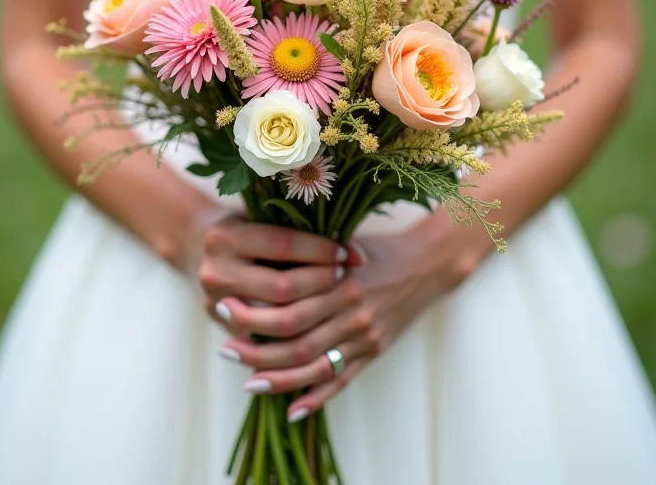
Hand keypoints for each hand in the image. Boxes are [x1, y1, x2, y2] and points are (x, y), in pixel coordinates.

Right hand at [189, 217, 350, 336]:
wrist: (196, 248)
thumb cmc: (242, 226)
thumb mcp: (260, 217)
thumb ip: (296, 227)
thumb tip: (352, 251)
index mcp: (224, 237)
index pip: (282, 244)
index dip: (320, 250)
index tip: (347, 253)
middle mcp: (215, 272)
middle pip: (281, 287)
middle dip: (319, 282)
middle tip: (343, 276)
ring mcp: (215, 304)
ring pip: (276, 321)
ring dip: (313, 311)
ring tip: (335, 299)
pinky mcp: (223, 328)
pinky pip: (268, 340)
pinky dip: (297, 336)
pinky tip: (321, 326)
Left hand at [217, 219, 485, 418]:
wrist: (429, 263)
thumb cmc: (380, 249)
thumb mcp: (345, 244)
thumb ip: (310, 257)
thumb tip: (263, 263)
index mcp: (341, 281)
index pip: (290, 302)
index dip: (255, 309)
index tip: (226, 307)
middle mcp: (353, 312)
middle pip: (296, 338)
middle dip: (257, 346)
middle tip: (226, 348)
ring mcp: (365, 336)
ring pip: (315, 366)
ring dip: (278, 378)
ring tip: (248, 382)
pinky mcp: (374, 352)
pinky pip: (342, 381)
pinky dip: (317, 398)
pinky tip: (292, 410)